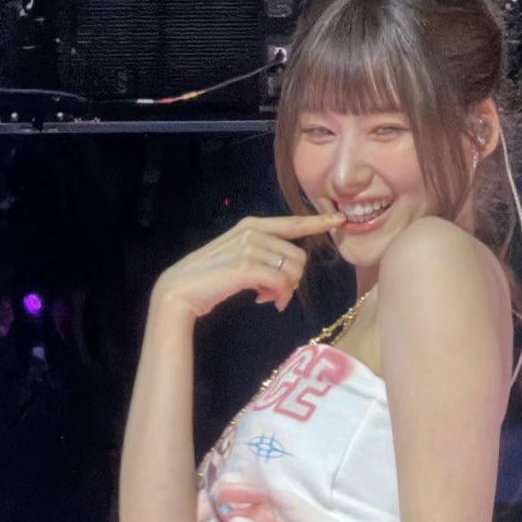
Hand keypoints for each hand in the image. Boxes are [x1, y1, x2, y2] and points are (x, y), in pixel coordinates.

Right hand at [152, 211, 345, 320]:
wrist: (181, 290)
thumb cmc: (211, 278)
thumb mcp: (239, 259)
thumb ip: (263, 258)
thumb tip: (286, 276)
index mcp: (253, 226)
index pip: (293, 222)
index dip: (318, 222)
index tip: (339, 220)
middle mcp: (253, 232)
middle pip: (298, 256)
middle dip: (293, 281)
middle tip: (276, 296)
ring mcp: (249, 247)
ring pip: (293, 270)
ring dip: (286, 291)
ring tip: (268, 299)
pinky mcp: (246, 266)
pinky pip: (281, 282)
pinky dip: (278, 297)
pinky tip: (262, 300)